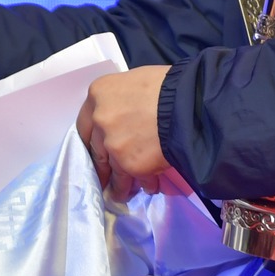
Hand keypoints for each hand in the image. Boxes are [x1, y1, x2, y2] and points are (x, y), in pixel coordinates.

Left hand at [76, 65, 174, 201]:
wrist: (189, 103)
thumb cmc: (168, 86)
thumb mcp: (135, 82)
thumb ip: (121, 101)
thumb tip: (124, 116)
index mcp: (98, 94)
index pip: (85, 124)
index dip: (92, 140)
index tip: (96, 151)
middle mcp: (99, 120)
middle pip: (95, 150)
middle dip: (102, 166)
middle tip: (105, 177)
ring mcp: (112, 144)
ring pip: (112, 171)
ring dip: (119, 184)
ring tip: (123, 193)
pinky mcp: (129, 165)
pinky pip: (133, 180)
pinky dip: (142, 184)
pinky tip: (150, 187)